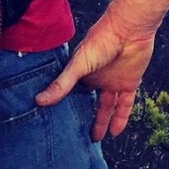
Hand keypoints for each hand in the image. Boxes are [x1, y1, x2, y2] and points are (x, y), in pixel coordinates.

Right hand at [34, 7, 154, 141]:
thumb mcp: (78, 64)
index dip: (67, 107)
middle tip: (78, 137)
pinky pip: (125, 104)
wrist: (130, 29)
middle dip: (86, 118)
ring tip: (97, 139)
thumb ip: (61, 84)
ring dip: (103, 122)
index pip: (73, 93)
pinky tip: (116, 132)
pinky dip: (121, 118)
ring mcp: (114, 81)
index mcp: (83, 72)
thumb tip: (38, 101)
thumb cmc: (101, 40)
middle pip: (91, 103)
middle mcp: (97, 78)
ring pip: (108, 106)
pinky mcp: (130, 83)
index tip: (59, 123)